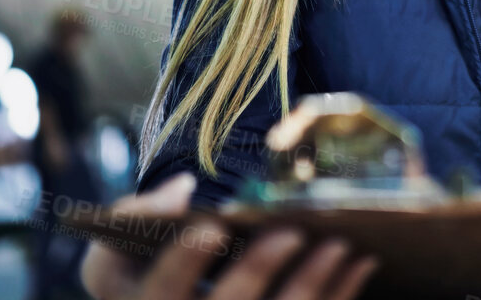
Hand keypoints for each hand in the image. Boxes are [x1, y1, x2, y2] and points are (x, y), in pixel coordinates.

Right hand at [79, 173, 378, 299]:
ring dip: (314, 285)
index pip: (162, 291)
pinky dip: (340, 295)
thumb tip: (183, 189)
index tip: (211, 225)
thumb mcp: (118, 248)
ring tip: (341, 244)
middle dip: (258, 271)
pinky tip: (362, 262)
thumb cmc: (145, 272)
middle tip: (292, 231)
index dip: (184, 260)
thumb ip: (137, 213)